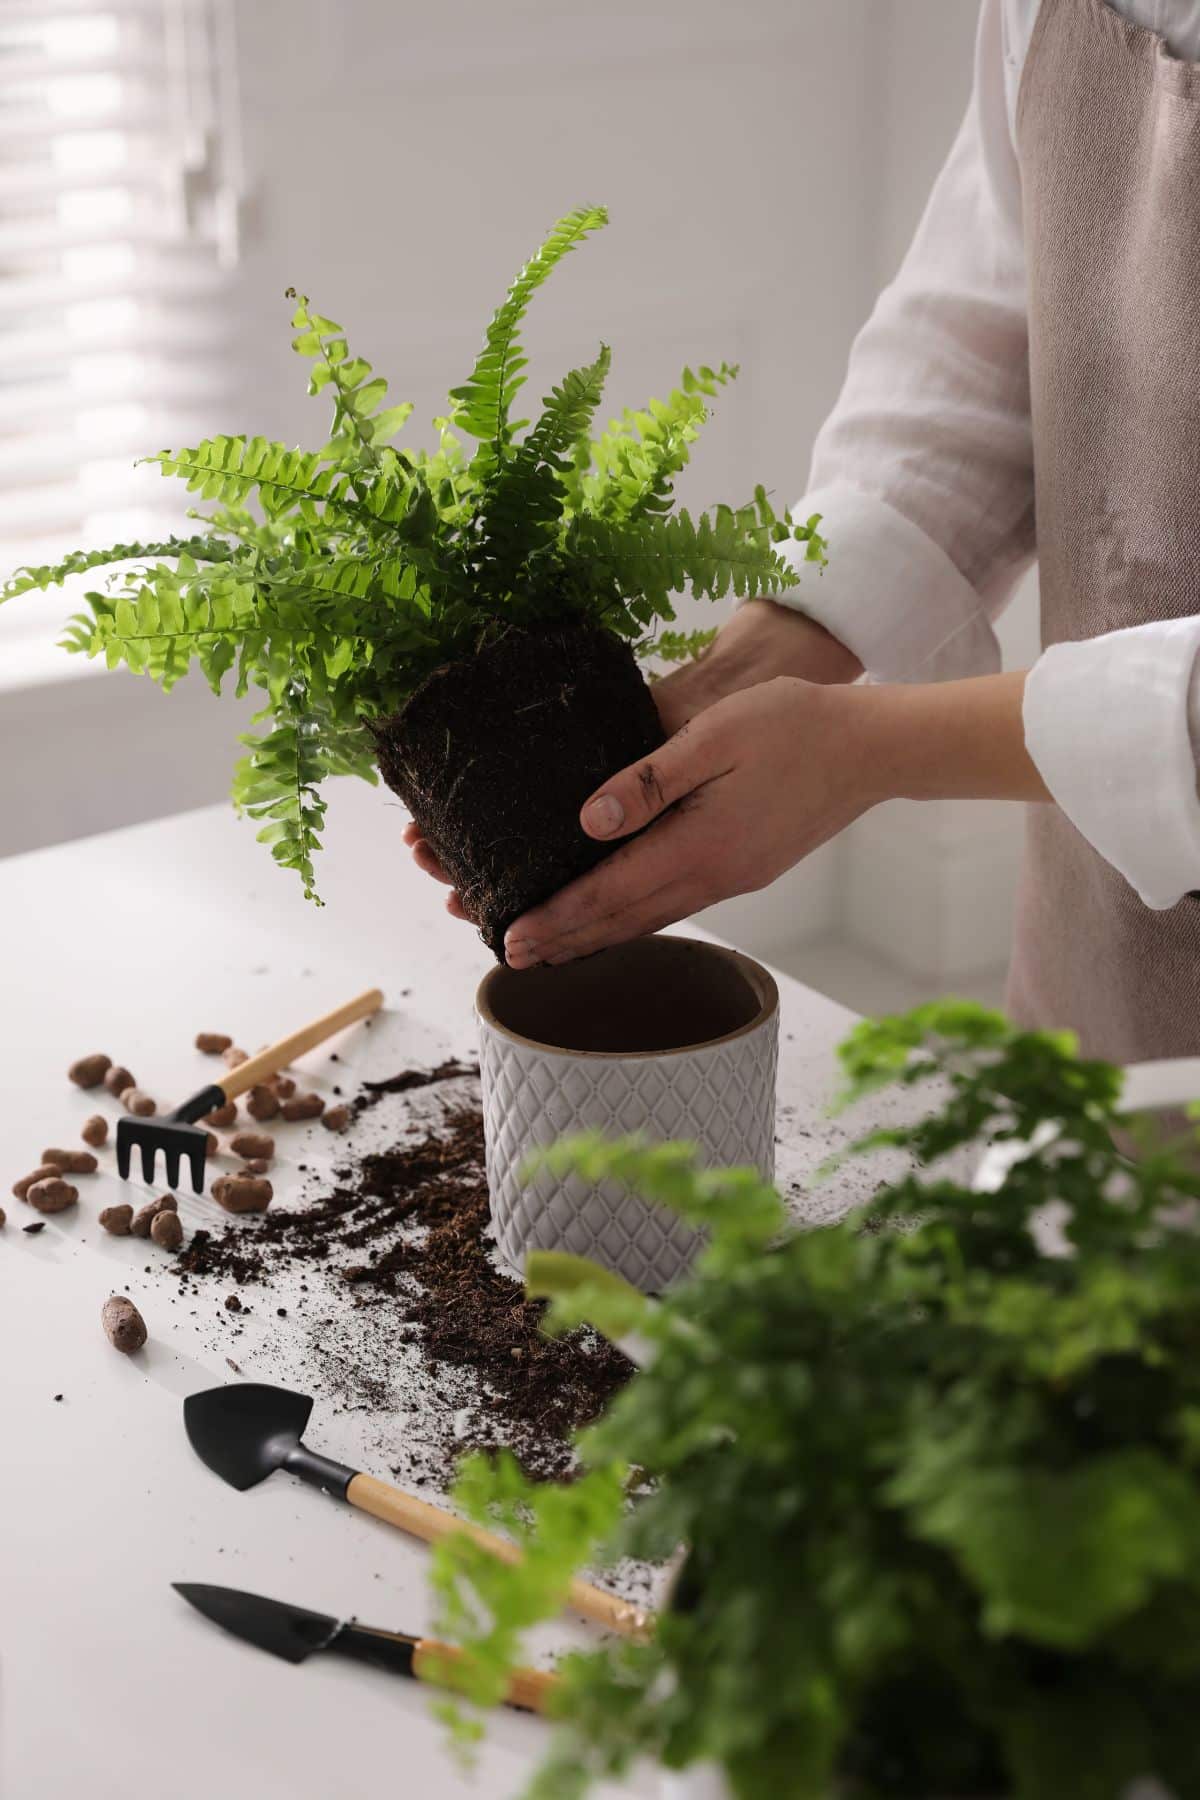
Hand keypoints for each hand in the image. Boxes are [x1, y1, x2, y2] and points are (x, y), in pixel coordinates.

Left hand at [503, 677, 879, 967]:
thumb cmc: (794, 727)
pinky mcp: (746, 869)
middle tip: (512, 956)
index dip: (556, 916)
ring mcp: (733, 878)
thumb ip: (648, 781)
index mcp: (700, 847)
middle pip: (623, 921)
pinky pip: (675, 904)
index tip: (511, 936)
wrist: (870, 748)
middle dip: (565, 940)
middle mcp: (714, 876)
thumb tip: (588, 821)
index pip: (609, 893)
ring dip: (597, 937)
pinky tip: (618, 918)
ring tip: (553, 949)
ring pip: (650, 919)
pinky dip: (634, 919)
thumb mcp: (714, 736)